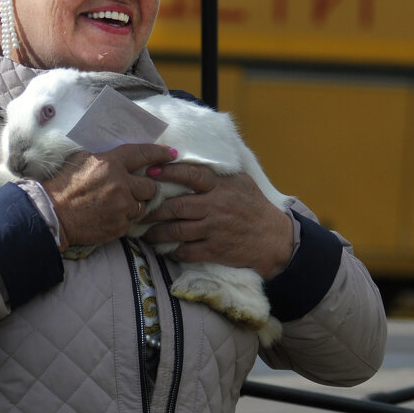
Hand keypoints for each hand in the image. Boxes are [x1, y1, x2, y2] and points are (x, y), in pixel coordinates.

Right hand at [42, 144, 174, 250]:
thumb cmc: (62, 185)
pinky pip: (131, 222)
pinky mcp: (120, 226)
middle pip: (150, 185)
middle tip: (134, 190)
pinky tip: (109, 217)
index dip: (160, 153)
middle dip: (145, 187)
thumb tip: (121, 155)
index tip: (172, 154)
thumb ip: (104, 157)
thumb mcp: (81, 159)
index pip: (143, 154)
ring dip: (135, 205)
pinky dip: (124, 219)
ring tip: (118, 205)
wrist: (52, 215)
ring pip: (143, 206)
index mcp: (111, 163)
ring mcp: (122, 207)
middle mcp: (120, 184)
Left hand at [142, 164, 295, 279]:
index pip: (190, 174)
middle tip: (138, 210)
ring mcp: (214, 229)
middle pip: (176, 207)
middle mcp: (215, 206)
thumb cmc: (255, 207)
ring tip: (145, 233)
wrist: (274, 240)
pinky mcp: (215, 250)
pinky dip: (173, 252)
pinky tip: (165, 250)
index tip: (149, 171)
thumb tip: (190, 160)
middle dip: (153, 210)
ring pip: (176, 231)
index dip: (168, 171)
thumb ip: (218, 174)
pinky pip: (186, 251)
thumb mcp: (241, 182)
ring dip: (156, 233)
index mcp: (221, 186)